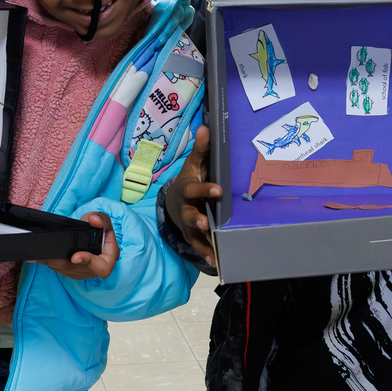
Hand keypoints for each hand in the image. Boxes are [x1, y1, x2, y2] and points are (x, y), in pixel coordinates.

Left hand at [36, 212, 119, 279]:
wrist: (90, 233)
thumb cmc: (99, 229)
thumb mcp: (103, 221)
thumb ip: (101, 219)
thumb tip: (93, 220)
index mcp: (107, 259)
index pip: (101, 268)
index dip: (89, 263)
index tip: (75, 257)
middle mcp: (93, 270)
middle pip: (76, 270)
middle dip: (62, 263)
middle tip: (49, 256)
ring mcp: (80, 273)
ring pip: (64, 270)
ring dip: (52, 262)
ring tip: (38, 254)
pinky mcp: (68, 272)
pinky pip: (57, 268)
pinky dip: (47, 261)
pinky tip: (35, 255)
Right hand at [165, 125, 220, 265]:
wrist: (173, 200)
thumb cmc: (189, 179)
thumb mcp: (194, 164)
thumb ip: (201, 149)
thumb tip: (206, 128)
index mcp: (187, 189)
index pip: (194, 189)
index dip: (205, 189)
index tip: (218, 190)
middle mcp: (185, 208)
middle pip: (190, 215)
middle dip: (198, 219)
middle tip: (207, 223)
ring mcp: (187, 224)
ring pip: (194, 234)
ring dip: (203, 242)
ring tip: (214, 251)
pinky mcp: (192, 235)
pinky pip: (198, 246)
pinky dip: (207, 254)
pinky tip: (217, 263)